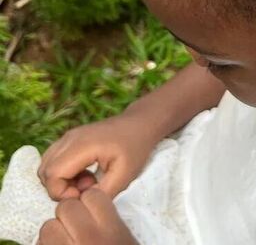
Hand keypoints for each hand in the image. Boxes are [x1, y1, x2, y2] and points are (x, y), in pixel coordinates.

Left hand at [37, 188, 137, 244]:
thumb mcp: (125, 240)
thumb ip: (111, 221)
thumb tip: (92, 205)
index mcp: (111, 230)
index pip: (92, 196)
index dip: (89, 202)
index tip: (91, 212)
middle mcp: (88, 238)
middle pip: (66, 207)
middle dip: (68, 216)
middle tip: (75, 229)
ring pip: (47, 228)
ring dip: (53, 233)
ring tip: (64, 243)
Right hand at [38, 112, 156, 200]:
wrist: (141, 123)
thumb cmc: (135, 146)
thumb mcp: (124, 174)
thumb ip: (101, 193)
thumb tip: (82, 203)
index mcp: (82, 145)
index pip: (52, 175)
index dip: (62, 192)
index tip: (85, 194)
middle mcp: (70, 138)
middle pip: (45, 171)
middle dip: (60, 188)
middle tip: (87, 188)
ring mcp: (69, 136)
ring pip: (47, 165)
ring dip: (61, 180)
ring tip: (87, 181)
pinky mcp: (71, 137)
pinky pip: (54, 159)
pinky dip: (63, 171)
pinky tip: (85, 173)